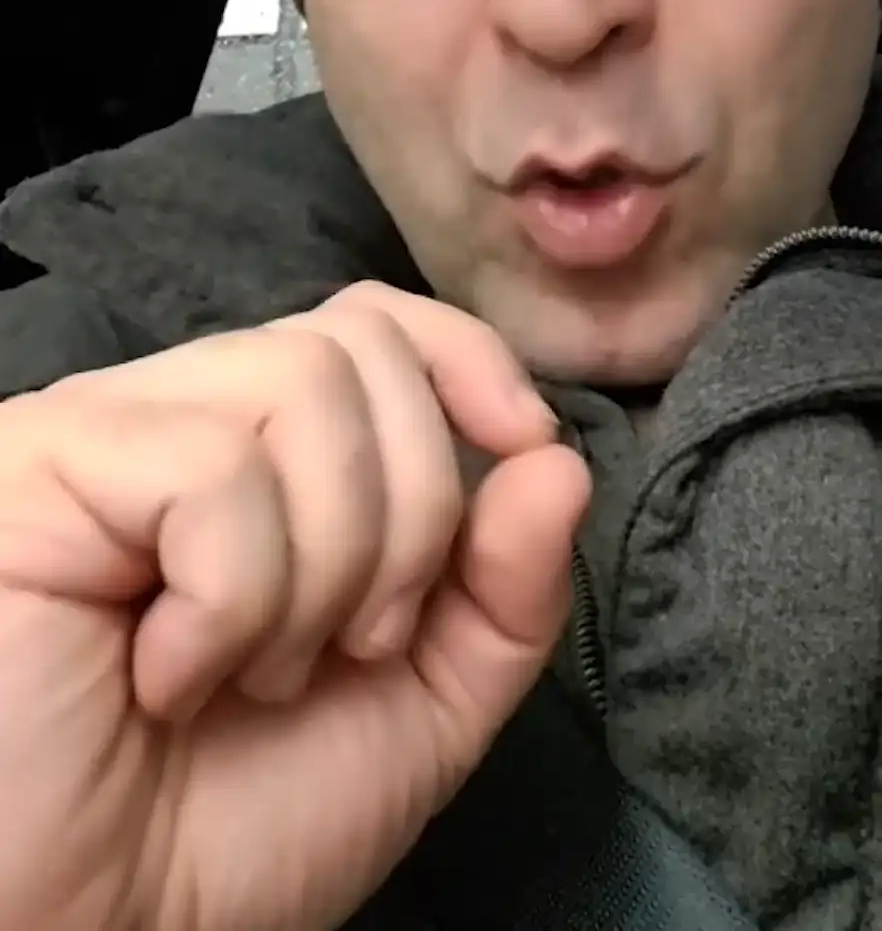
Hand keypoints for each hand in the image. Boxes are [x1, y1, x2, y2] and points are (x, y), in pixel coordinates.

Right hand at [0, 282, 589, 930]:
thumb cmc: (227, 830)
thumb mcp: (417, 711)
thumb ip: (503, 594)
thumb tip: (559, 462)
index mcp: (257, 453)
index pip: (371, 322)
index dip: (463, 361)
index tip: (524, 444)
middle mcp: (177, 415)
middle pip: (359, 350)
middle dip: (410, 515)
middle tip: (349, 649)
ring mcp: (107, 429)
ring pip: (303, 388)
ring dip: (326, 566)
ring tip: (254, 675)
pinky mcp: (45, 461)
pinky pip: (214, 471)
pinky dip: (232, 599)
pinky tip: (168, 676)